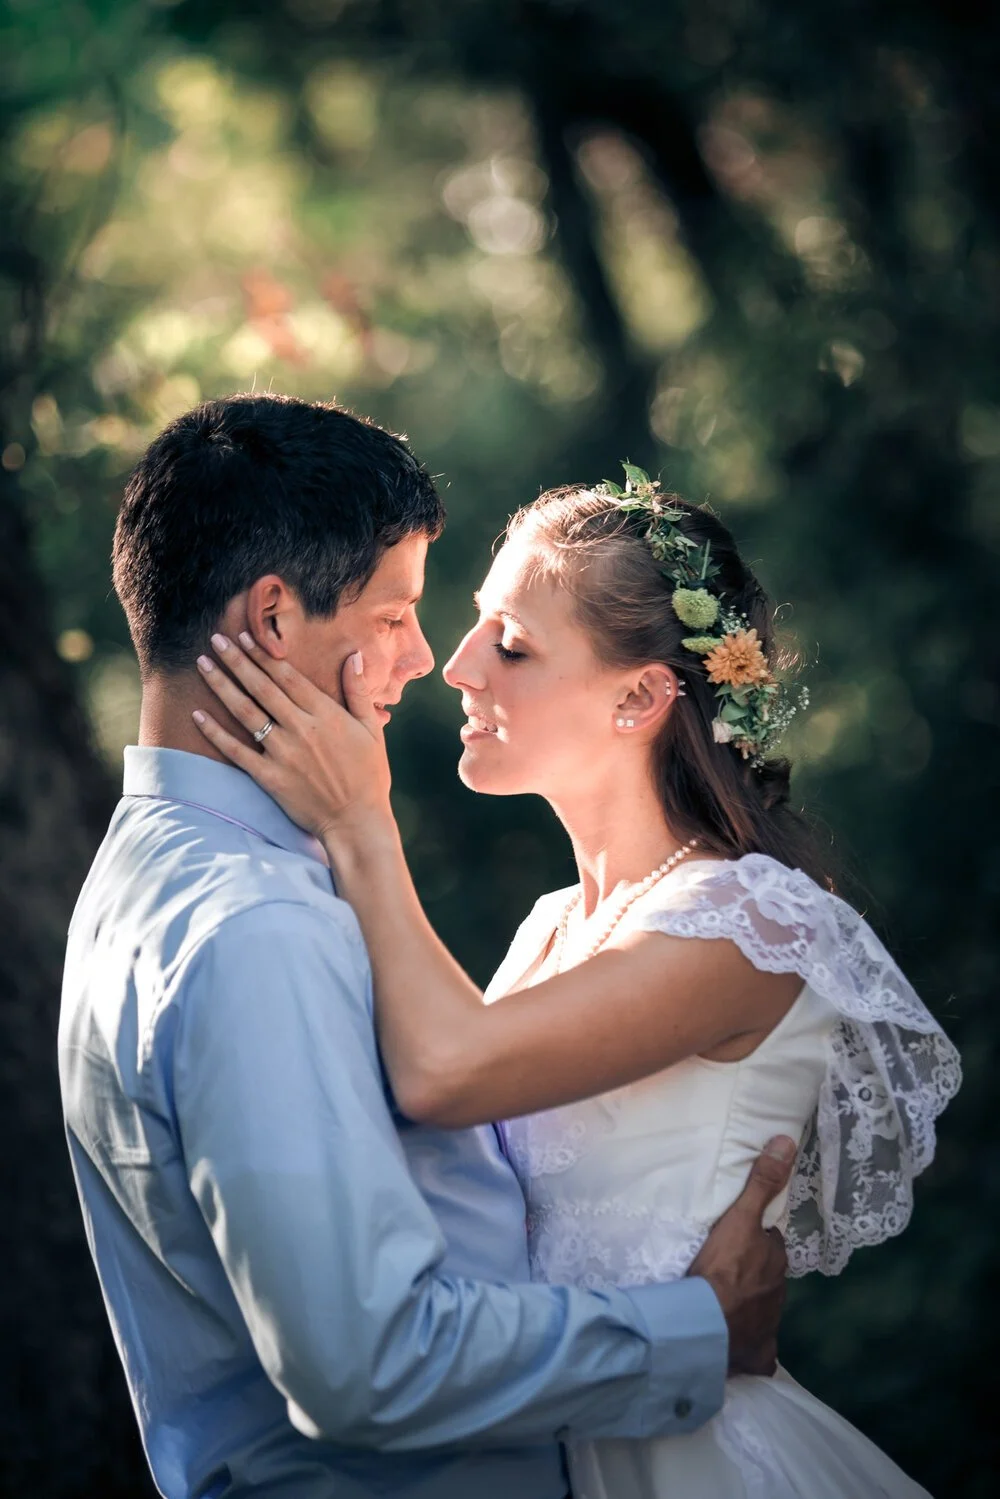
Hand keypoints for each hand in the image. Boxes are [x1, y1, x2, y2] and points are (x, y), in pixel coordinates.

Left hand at [192, 632, 391, 840]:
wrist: (357, 821)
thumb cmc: (369, 775)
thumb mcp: (371, 730)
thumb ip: (358, 692)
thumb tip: (354, 657)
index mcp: (325, 714)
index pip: (287, 676)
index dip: (263, 655)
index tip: (245, 636)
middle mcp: (300, 729)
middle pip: (261, 687)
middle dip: (236, 660)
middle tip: (216, 639)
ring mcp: (282, 753)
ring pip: (245, 712)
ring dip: (221, 686)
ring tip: (203, 665)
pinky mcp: (269, 777)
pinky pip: (236, 751)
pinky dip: (215, 733)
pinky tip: (197, 715)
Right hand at [687, 1135, 795, 1376]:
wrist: (706, 1324)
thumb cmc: (722, 1268)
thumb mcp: (738, 1218)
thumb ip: (760, 1183)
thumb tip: (787, 1141)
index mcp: (774, 1258)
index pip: (769, 1242)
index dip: (756, 1239)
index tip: (738, 1239)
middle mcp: (777, 1290)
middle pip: (766, 1273)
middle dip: (753, 1269)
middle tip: (726, 1266)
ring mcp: (768, 1322)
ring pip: (760, 1304)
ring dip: (747, 1300)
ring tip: (722, 1298)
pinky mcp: (757, 1352)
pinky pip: (757, 1349)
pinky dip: (751, 1345)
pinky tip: (738, 1345)